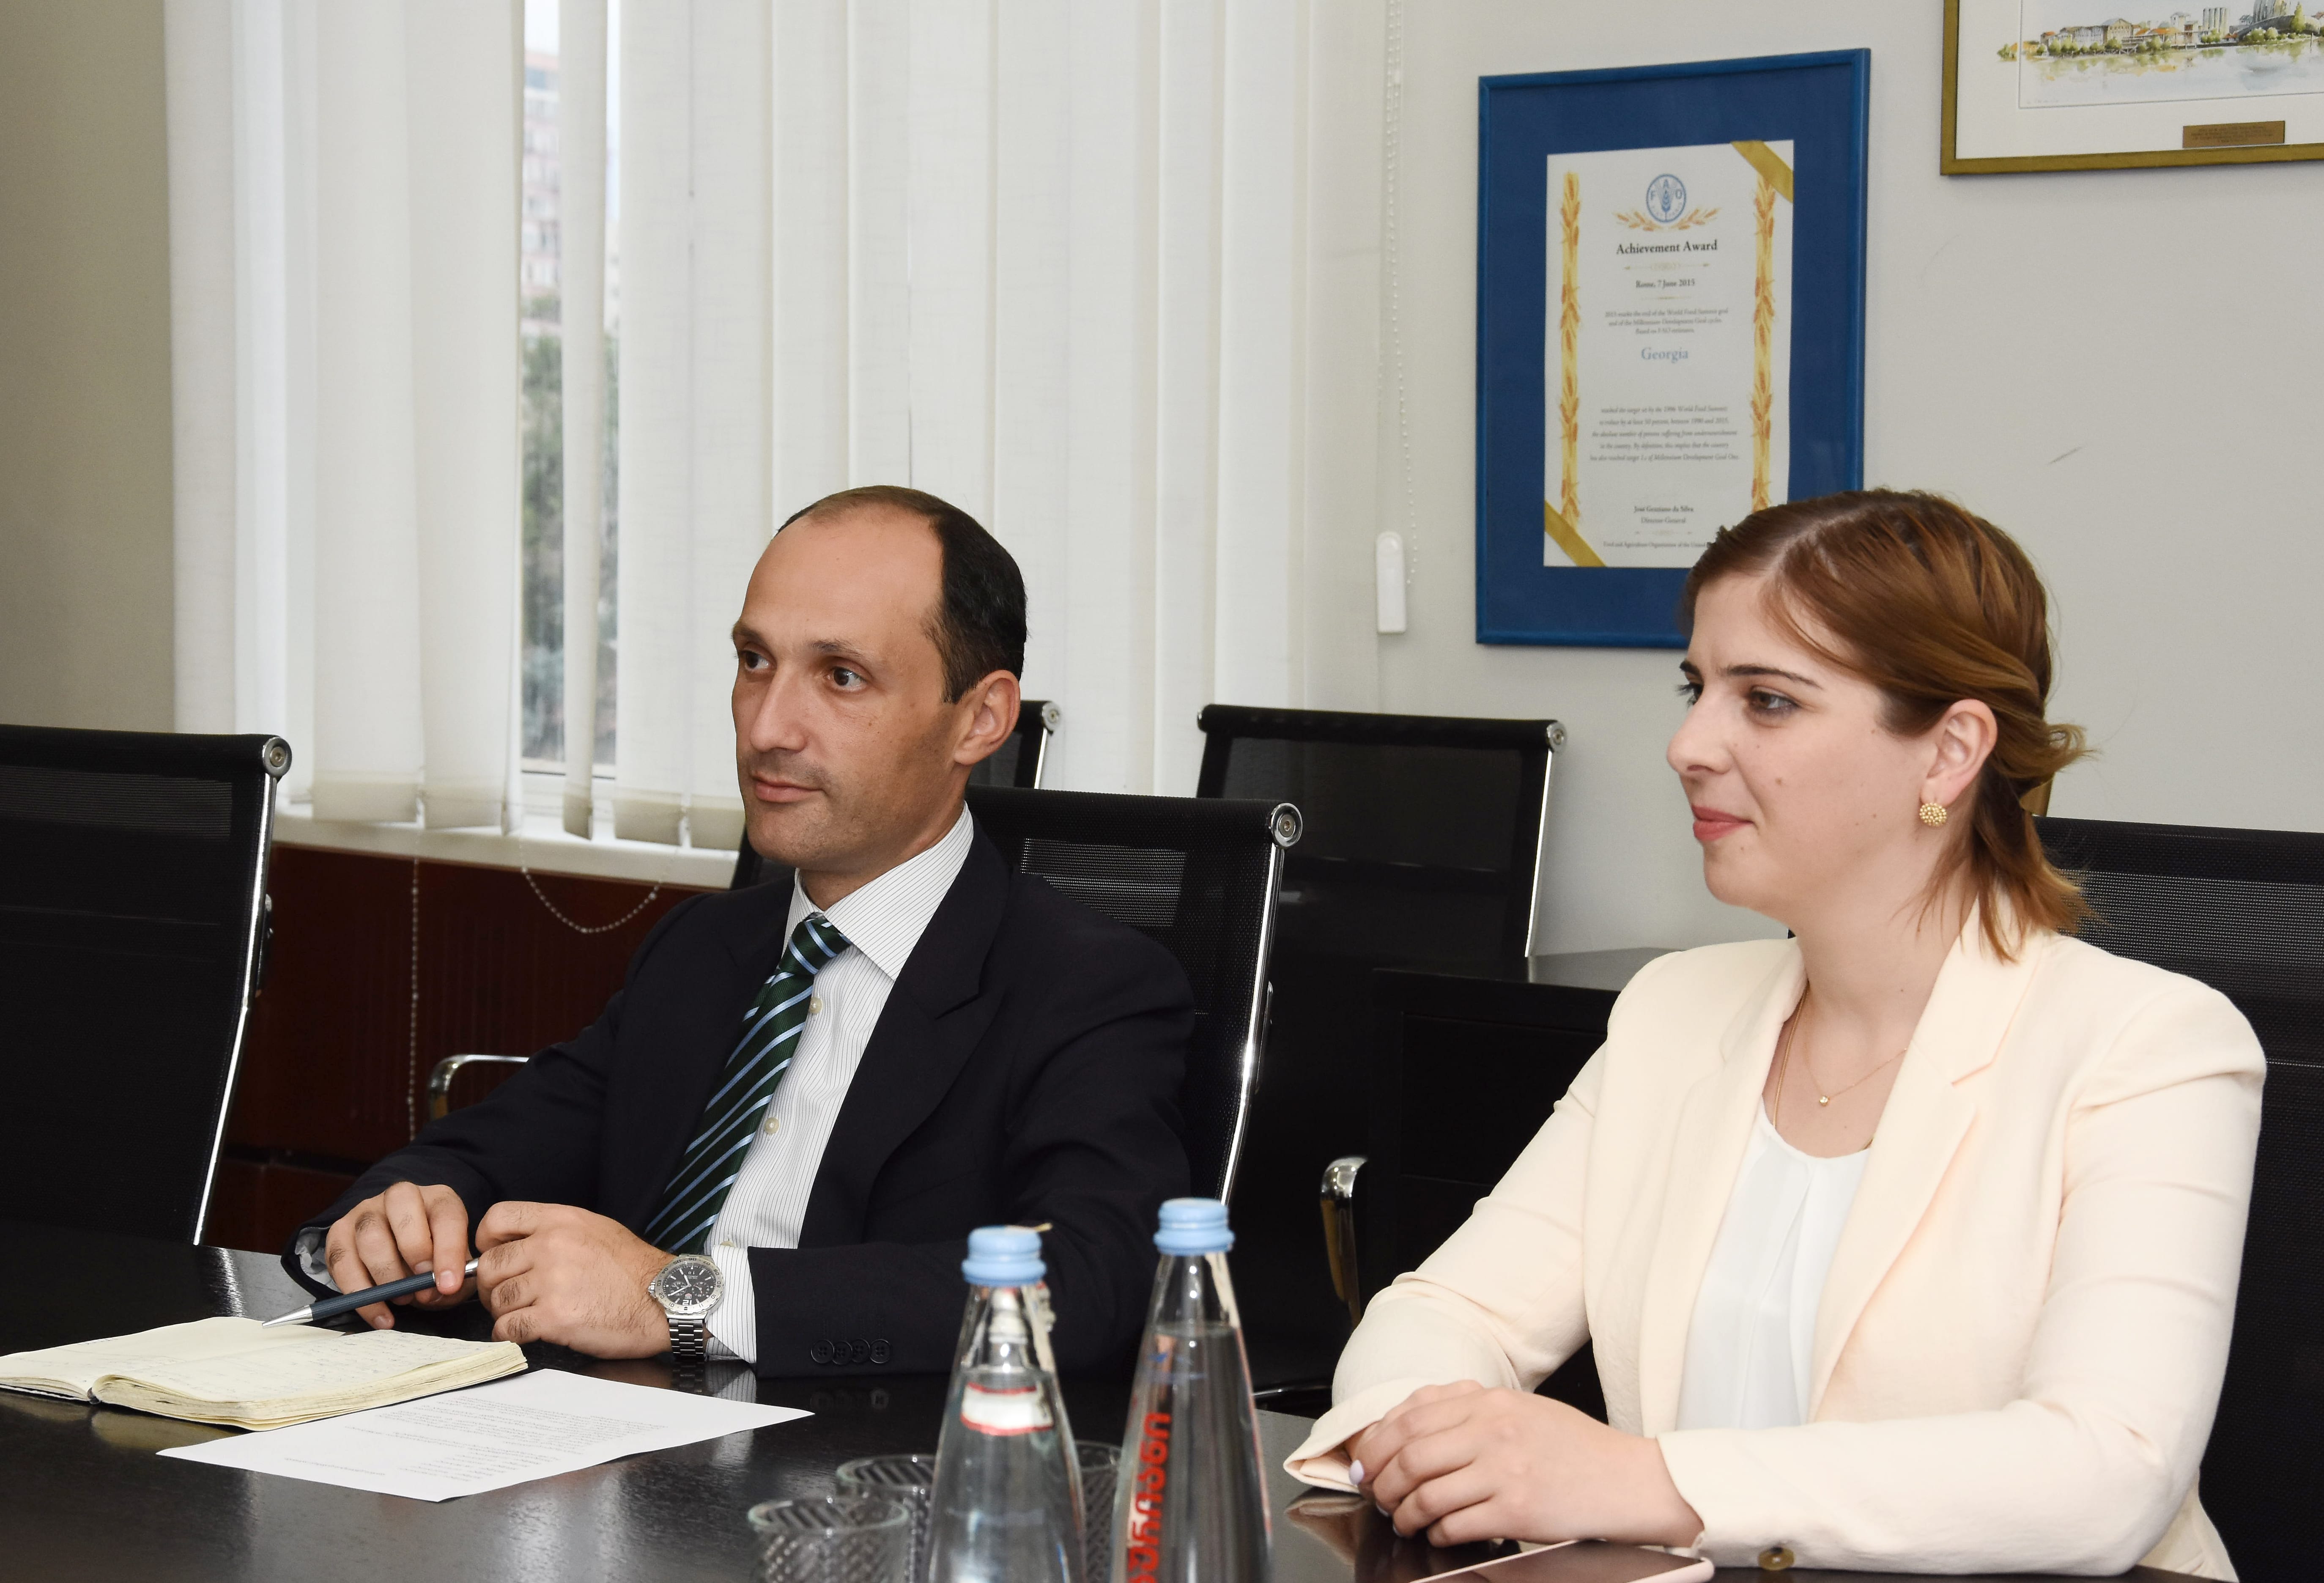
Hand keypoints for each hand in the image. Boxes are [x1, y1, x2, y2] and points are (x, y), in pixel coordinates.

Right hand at [323, 1182, 473, 1328]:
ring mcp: (366, 1212)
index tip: (449, 1285)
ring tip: (403, 1299)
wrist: (403, 1261)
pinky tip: (380, 1314)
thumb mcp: (454, 1269)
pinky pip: (342, 1261)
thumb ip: (454, 1279)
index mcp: (438, 1199)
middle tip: (421, 1287)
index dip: (449, 1250)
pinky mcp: (339, 1232)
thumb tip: (437, 1291)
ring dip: (386, 1275)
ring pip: (369, 1235)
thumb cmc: (435, 1263)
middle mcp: (400, 1197)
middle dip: (414, 1250)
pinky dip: (360, 1294)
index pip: (446, 1214)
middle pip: (401, 1207)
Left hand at [473, 1202, 673, 1357]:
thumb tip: (516, 1247)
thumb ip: (554, 1232)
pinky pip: (508, 1327)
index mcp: (562, 1221)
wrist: (665, 1300)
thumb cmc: (633, 1270)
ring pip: (497, 1299)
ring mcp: (552, 1282)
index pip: (498, 1218)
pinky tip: (525, 1331)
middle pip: (490, 1265)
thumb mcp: (596, 1229)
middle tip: (506, 1295)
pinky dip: (510, 1333)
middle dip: (492, 1285)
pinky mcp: (555, 1318)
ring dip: (503, 1311)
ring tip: (523, 1314)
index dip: (486, 1240)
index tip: (491, 1254)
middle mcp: (552, 1246)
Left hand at [1348, 1382, 1700, 1549]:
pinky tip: (1437, 1533)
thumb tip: (1410, 1425)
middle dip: (1382, 1481)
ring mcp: (1504, 1471)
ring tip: (1403, 1519)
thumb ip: (1470, 1410)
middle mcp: (1493, 1430)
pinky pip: (1455, 1524)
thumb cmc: (1576, 1448)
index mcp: (1490, 1401)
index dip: (1377, 1444)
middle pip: (1410, 1455)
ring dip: (1404, 1512)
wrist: (1629, 1479)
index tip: (1367, 1463)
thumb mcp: (1521, 1410)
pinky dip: (1436, 1533)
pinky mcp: (1517, 1510)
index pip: (1411, 1417)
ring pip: (1425, 1493)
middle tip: (1377, 1495)